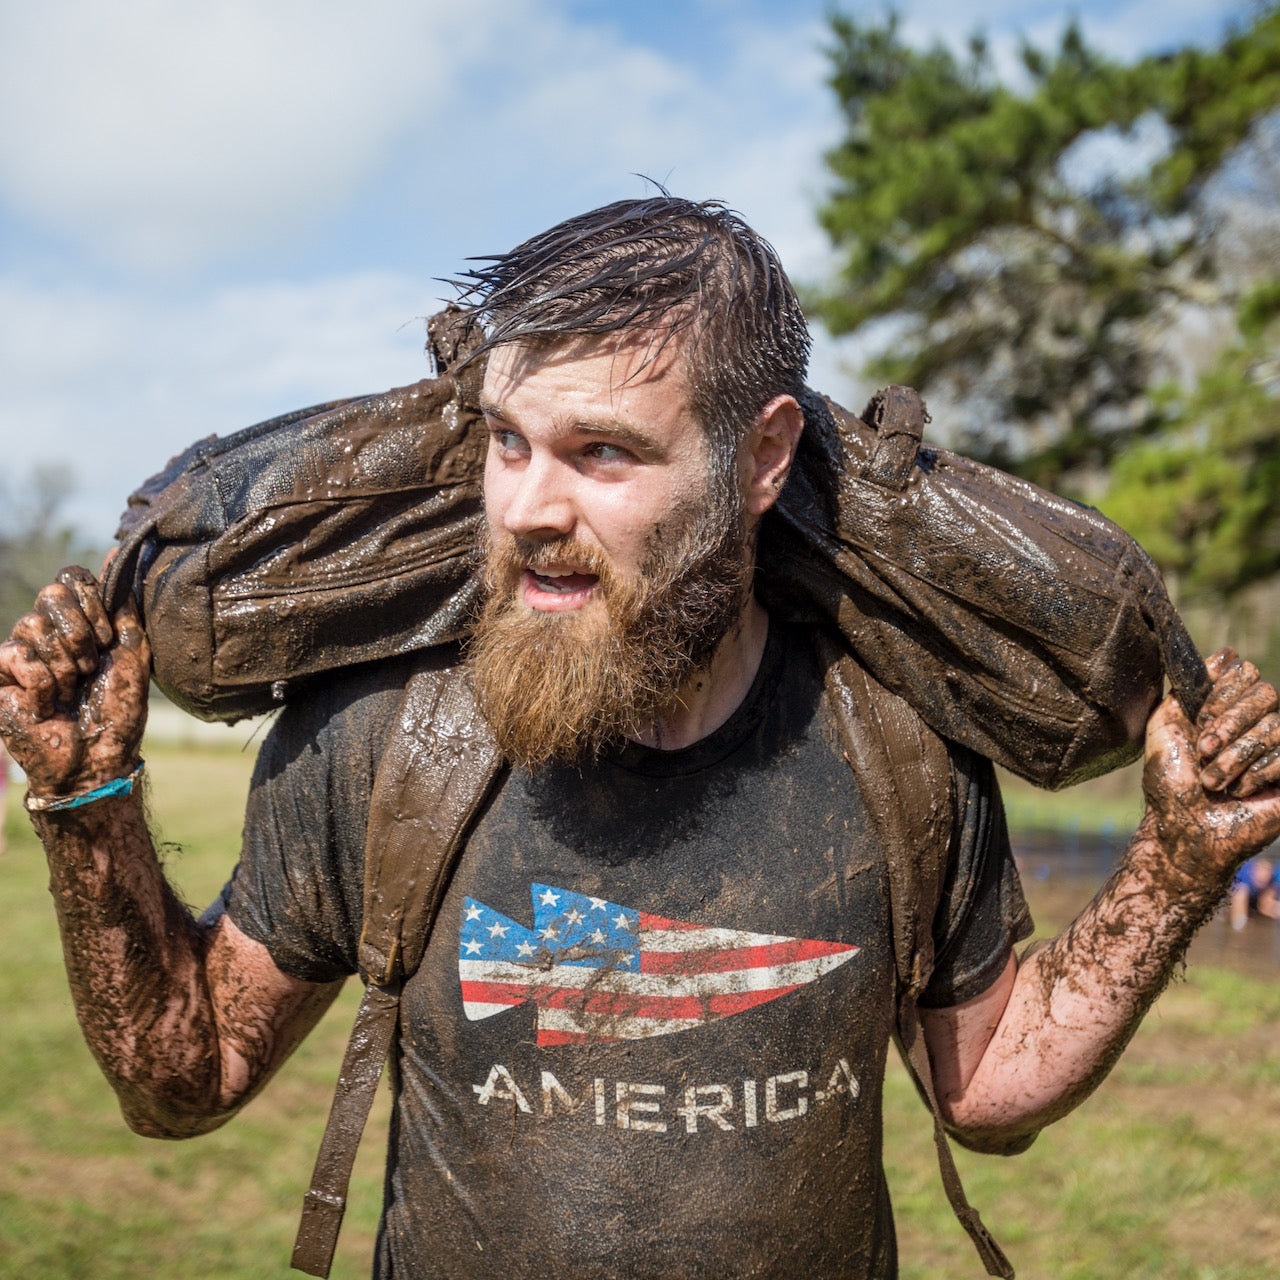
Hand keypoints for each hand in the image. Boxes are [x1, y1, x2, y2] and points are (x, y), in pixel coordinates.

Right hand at [0, 566, 149, 797]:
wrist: (97, 756)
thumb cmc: (119, 710)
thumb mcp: (132, 651)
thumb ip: (123, 605)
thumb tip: (118, 552)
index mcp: (80, 621)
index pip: (72, 578)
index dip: (92, 603)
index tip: (106, 638)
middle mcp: (47, 631)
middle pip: (52, 593)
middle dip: (81, 633)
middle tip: (89, 667)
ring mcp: (21, 651)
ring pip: (33, 624)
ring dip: (65, 664)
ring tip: (71, 689)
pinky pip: (17, 654)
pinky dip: (43, 682)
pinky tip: (48, 703)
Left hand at [1142, 648, 1279, 881]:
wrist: (1184, 827)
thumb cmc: (1169, 782)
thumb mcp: (1165, 727)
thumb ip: (1187, 688)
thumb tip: (1225, 653)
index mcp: (1223, 708)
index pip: (1244, 673)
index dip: (1222, 693)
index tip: (1200, 719)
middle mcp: (1252, 724)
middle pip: (1266, 693)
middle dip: (1230, 722)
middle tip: (1204, 749)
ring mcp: (1275, 749)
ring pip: (1275, 726)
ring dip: (1236, 755)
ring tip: (1213, 780)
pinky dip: (1258, 773)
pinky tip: (1240, 790)